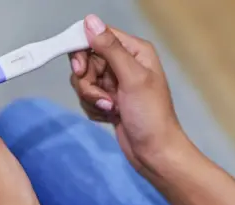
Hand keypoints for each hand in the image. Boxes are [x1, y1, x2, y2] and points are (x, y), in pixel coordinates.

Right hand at [69, 15, 185, 171]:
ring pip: (83, 80)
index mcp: (133, 51)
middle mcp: (123, 63)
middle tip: (103, 97)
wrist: (153, 153)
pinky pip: (87, 97)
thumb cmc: (149, 115)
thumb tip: (89, 20)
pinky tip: (110, 116)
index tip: (80, 70)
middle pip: (86, 60)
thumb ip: (110, 49)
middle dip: (88, 82)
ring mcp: (114, 82)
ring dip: (92, 98)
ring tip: (111, 109)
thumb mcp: (132, 78)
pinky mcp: (107, 99)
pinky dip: (94, 108)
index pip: (97, 36)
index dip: (83, 51)